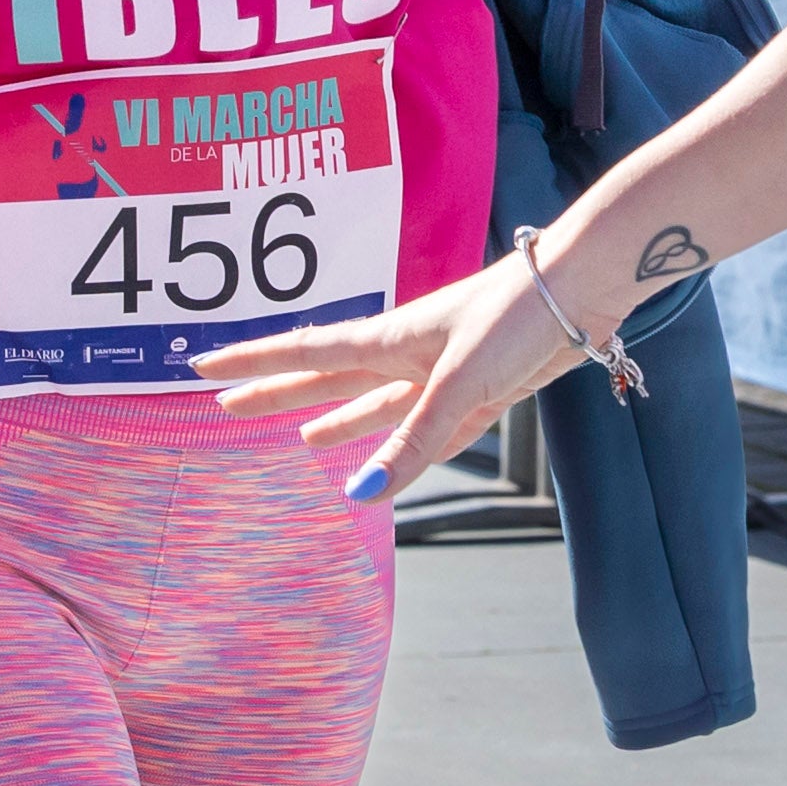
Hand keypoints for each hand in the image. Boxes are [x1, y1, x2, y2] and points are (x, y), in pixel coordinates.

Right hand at [195, 252, 580, 496]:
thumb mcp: (461, 381)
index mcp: (389, 339)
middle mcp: (406, 354)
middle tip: (228, 405)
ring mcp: (440, 372)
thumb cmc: (516, 316)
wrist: (580, 292)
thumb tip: (362, 493)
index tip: (206, 368)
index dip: (254, 362)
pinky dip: (396, 439)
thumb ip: (414, 438)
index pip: (304, 352)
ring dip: (335, 418)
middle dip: (278, 393)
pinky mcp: (476, 390)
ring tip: (301, 437)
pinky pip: (422, 425)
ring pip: (372, 403)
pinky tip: (380, 456)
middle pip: (326, 378)